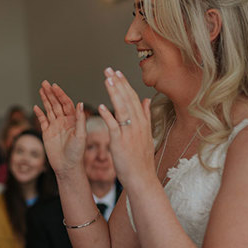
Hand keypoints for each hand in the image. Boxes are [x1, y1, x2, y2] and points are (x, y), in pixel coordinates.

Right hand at [33, 80, 85, 179]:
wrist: (67, 167)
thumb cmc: (77, 153)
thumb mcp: (81, 135)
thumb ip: (80, 119)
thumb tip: (80, 103)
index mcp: (73, 120)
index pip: (66, 103)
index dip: (60, 94)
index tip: (54, 86)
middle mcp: (64, 121)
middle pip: (56, 103)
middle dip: (51, 93)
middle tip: (45, 82)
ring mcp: (55, 126)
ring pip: (49, 109)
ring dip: (45, 99)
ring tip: (41, 89)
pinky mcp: (47, 133)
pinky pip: (43, 120)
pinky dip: (39, 113)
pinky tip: (36, 107)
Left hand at [98, 67, 155, 187]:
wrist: (142, 178)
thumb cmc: (141, 159)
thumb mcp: (147, 135)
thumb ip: (146, 116)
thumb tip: (146, 100)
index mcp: (143, 122)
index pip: (133, 98)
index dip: (125, 85)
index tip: (118, 73)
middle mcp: (137, 125)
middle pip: (127, 100)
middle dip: (118, 83)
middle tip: (109, 70)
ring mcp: (129, 133)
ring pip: (121, 108)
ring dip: (114, 93)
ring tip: (106, 80)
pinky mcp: (120, 142)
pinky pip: (113, 126)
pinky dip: (108, 115)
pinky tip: (101, 106)